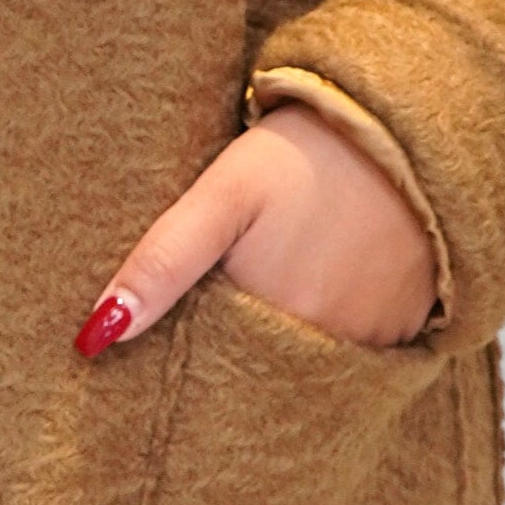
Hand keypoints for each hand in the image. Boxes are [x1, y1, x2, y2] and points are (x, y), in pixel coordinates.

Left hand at [74, 97, 438, 358]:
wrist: (408, 128)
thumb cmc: (306, 154)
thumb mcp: (223, 195)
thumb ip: (162, 264)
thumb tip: (95, 337)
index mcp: (269, 319)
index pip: (211, 373)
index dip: (187, 363)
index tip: (166, 357)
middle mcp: (322, 347)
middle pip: (257, 375)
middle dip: (230, 361)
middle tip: (220, 313)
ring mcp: (369, 343)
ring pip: (305, 370)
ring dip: (282, 350)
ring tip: (272, 298)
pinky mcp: (406, 331)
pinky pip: (357, 357)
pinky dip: (334, 337)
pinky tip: (322, 293)